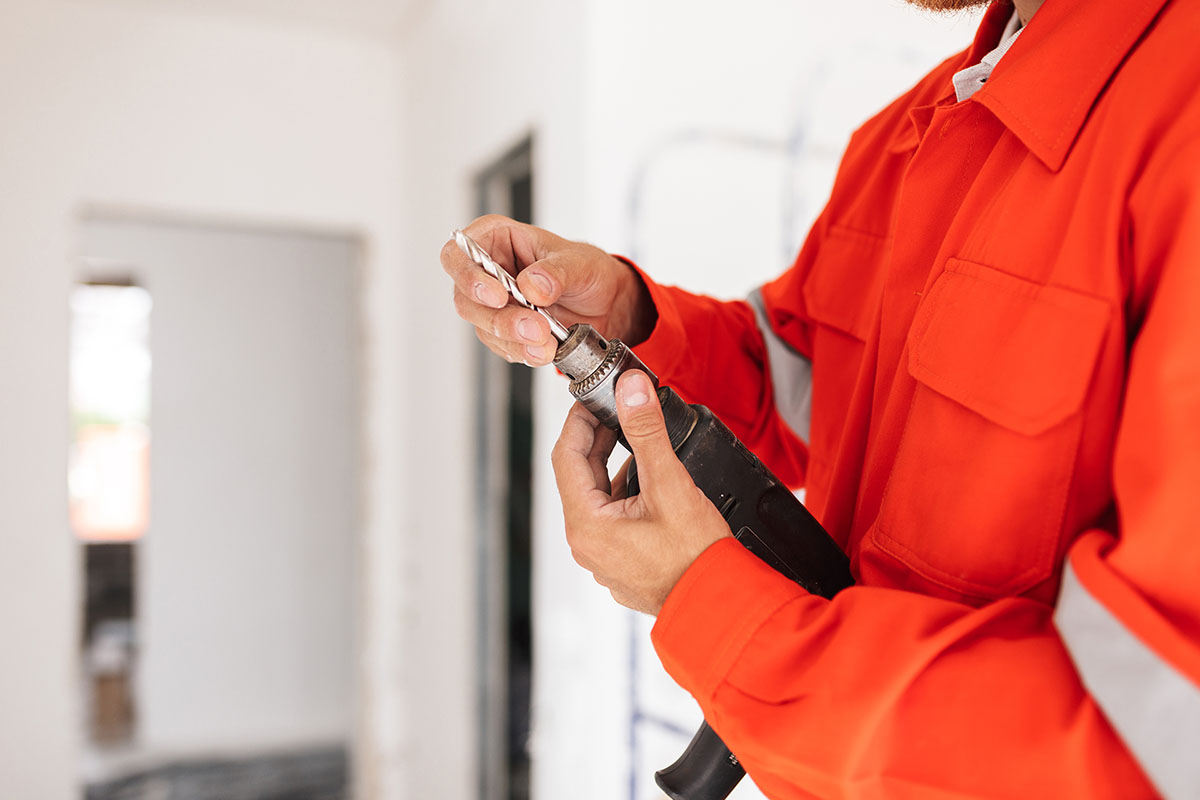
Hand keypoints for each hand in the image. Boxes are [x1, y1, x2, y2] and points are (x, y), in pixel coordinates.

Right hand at [442, 215, 654, 366]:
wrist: (606, 304)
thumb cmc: (588, 270)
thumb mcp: (580, 262)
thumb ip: (556, 272)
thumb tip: (532, 286)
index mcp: (497, 239)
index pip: (458, 253)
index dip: (468, 276)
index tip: (497, 295)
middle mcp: (489, 271)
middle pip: (466, 298)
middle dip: (500, 319)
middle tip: (534, 328)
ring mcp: (494, 304)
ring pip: (483, 327)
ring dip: (513, 339)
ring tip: (547, 343)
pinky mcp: (504, 330)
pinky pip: (501, 346)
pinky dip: (522, 352)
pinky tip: (543, 350)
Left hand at [551, 370, 731, 614]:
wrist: (721, 606)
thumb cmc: (696, 559)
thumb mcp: (670, 484)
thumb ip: (646, 432)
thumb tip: (630, 391)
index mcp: (586, 525)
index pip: (566, 456)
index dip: (579, 420)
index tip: (593, 398)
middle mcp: (588, 544)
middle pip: (580, 476)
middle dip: (598, 439)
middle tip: (618, 409)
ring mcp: (605, 556)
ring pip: (599, 497)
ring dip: (613, 465)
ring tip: (636, 438)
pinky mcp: (623, 562)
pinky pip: (614, 518)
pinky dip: (625, 491)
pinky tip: (648, 478)